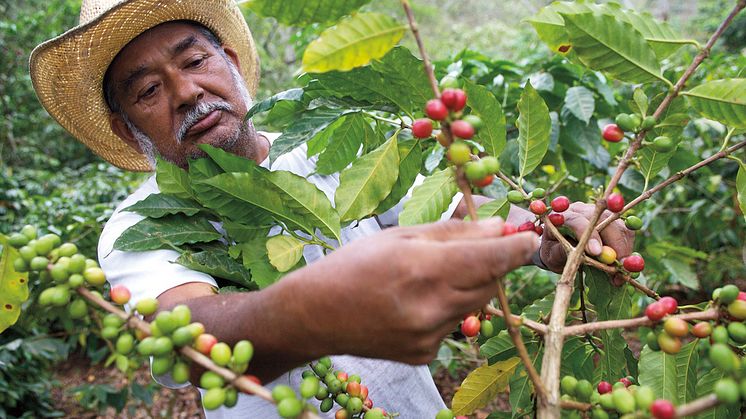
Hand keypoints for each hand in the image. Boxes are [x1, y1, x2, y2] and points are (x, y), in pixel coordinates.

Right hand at [287, 217, 539, 364]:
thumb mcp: (400, 236)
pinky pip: (453, 325)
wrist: (314, 316)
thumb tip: (499, 228)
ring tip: (431, 277)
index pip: (490, 260)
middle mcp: (430, 307)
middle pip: (489, 284)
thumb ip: (453, 232)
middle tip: (475, 248)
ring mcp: (428, 336)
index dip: (516, 249)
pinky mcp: (424, 355)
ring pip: (474, 305)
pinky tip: (415, 303)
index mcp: (422, 268)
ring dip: (467, 286)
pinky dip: (446, 310)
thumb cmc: (353, 266)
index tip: (529, 237)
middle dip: (491, 264)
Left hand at [539, 202, 634, 281]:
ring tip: (619, 272)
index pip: (577, 220)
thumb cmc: (553, 251)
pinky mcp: (613, 220)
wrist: (559, 246)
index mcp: (562, 216)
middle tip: (617, 269)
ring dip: (623, 248)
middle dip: (613, 244)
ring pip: (618, 224)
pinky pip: (627, 230)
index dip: (589, 235)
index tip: (597, 253)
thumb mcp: (551, 256)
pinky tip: (621, 262)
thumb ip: (561, 253)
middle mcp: (582, 209)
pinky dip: (628, 247)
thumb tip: (582, 253)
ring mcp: (600, 213)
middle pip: (603, 219)